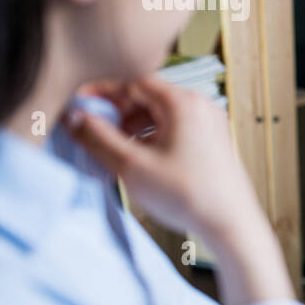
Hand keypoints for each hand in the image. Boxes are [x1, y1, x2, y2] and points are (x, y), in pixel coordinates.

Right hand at [67, 77, 292, 304]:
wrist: (230, 223)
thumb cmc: (187, 195)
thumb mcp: (131, 165)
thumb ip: (97, 137)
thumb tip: (75, 117)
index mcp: (183, 103)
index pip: (134, 81)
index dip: (102, 91)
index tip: (79, 104)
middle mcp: (200, 106)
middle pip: (148, 95)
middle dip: (117, 110)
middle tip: (93, 128)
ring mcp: (210, 123)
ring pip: (160, 112)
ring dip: (133, 124)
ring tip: (114, 147)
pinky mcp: (212, 140)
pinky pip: (175, 127)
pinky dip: (152, 135)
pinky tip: (139, 156)